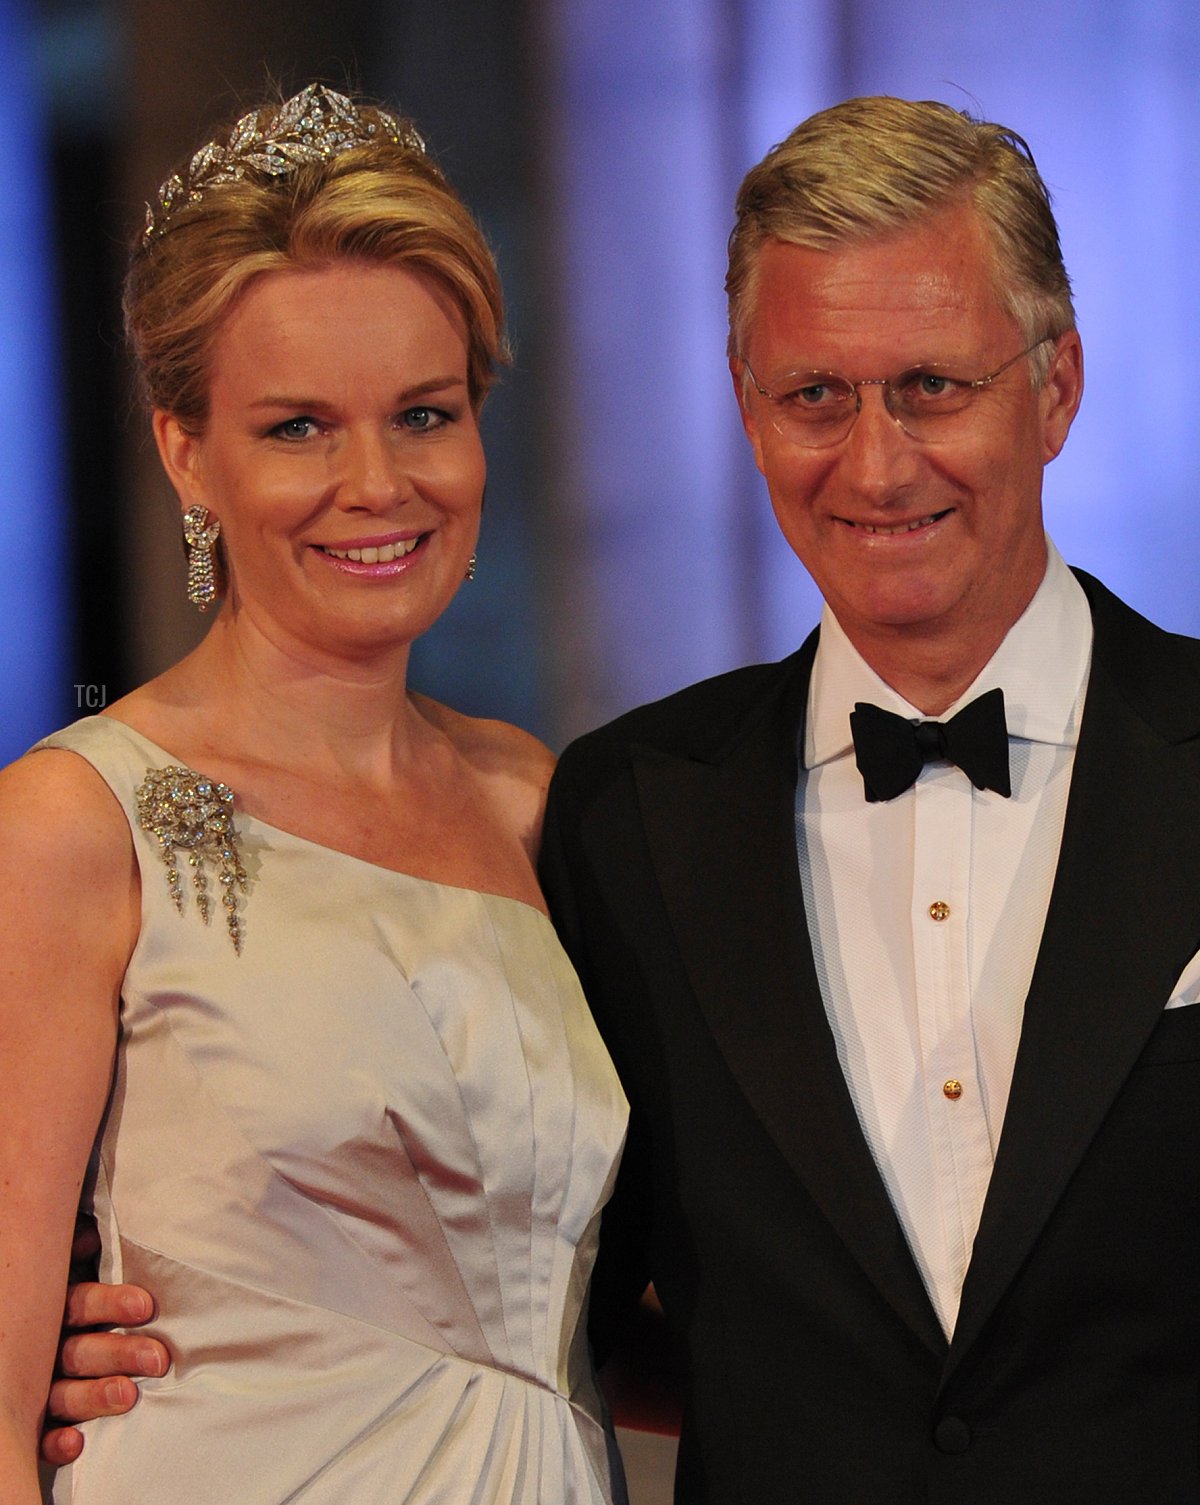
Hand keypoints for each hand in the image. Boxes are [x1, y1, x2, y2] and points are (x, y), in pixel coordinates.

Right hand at [40, 1224, 170, 1466]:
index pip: (79, 1304)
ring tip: (128, 1397)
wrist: (52, 1336)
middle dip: (118, 1354)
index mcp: (55, 1310)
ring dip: (94, 1397)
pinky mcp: (37, 1423)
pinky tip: (75, 1444)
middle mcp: (44, 1350)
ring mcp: (38, 1387)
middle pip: (77, 1351)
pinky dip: (55, 1442)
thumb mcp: (71, 1275)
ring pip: (61, 1394)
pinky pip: (40, 1438)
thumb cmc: (78, 1301)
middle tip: (157, 1359)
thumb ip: (79, 1255)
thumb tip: (87, 1237)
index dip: (110, 1303)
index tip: (146, 1306)